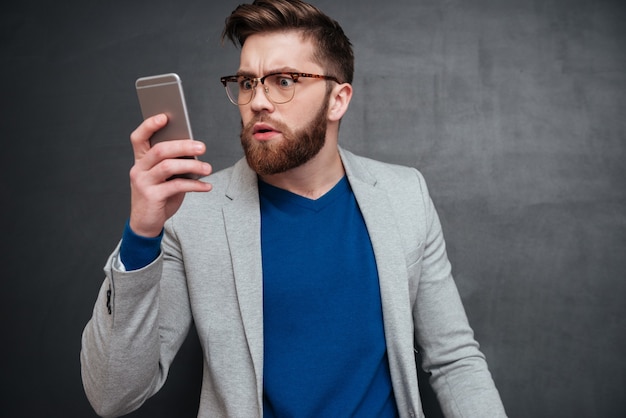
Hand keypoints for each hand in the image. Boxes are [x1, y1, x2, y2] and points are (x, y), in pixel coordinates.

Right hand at [128, 114, 212, 236]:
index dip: (149, 125)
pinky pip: (177, 186)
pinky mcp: (152, 196)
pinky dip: (195, 185)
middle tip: (202, 147)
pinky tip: (206, 186)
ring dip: (192, 165)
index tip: (165, 117)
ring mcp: (143, 182)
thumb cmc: (158, 195)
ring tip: (208, 168)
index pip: (139, 137)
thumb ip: (172, 163)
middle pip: (160, 150)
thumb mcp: (163, 178)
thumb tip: (193, 150)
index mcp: (140, 160)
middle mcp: (138, 168)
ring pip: (168, 166)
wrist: (146, 223)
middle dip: (183, 146)